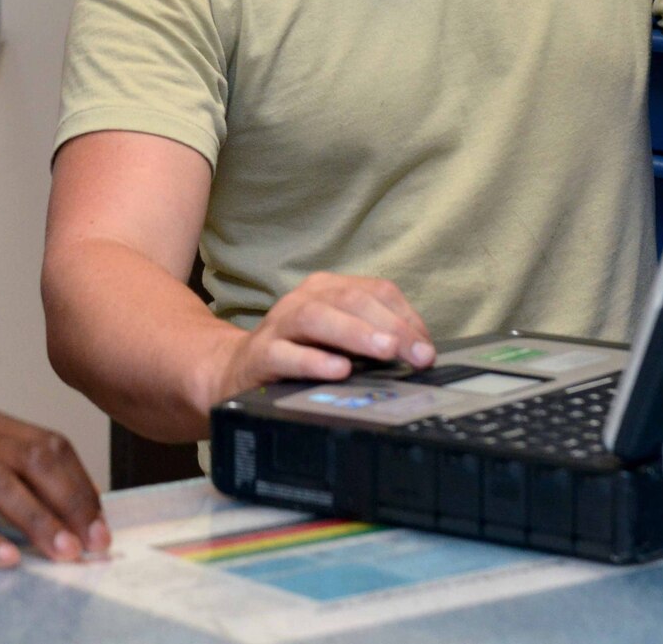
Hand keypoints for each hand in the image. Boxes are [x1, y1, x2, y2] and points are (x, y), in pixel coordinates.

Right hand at [0, 405, 106, 567]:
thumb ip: (4, 479)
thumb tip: (67, 515)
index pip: (48, 445)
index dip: (81, 487)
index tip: (101, 528)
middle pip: (31, 458)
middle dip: (69, 503)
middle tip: (92, 546)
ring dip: (35, 520)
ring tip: (61, 555)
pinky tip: (2, 560)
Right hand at [207, 272, 435, 405]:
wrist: (235, 371)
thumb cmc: (298, 354)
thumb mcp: (338, 340)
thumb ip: (373, 340)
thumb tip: (420, 354)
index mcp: (327, 290)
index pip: (375, 291)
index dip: (406, 318)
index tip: (427, 349)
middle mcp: (303, 300)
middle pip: (350, 300)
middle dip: (389, 326)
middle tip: (416, 353)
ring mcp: (279, 325)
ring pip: (317, 318)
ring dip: (356, 334)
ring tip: (385, 352)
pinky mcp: (260, 355)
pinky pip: (286, 354)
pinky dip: (314, 361)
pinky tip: (338, 370)